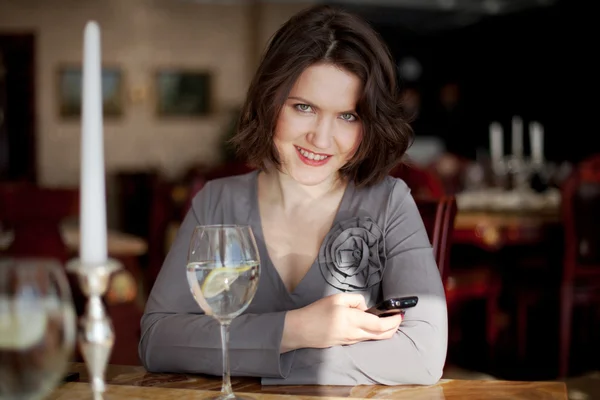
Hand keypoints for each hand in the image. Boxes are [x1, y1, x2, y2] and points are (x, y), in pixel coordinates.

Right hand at [281, 293, 402, 351]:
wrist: (301, 330)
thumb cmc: (317, 312)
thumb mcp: (336, 298)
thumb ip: (355, 300)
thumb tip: (366, 307)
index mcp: (353, 320)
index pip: (380, 325)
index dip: (393, 321)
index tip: (400, 313)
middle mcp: (355, 334)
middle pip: (382, 335)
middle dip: (394, 327)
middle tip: (399, 317)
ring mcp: (351, 341)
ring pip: (375, 338)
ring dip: (386, 330)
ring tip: (390, 320)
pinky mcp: (347, 343)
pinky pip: (366, 338)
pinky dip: (375, 333)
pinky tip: (374, 325)